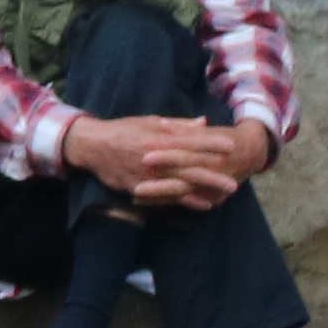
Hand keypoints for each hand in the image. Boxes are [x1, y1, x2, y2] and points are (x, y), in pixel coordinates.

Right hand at [70, 115, 256, 210]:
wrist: (91, 145)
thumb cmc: (124, 130)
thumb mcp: (150, 122)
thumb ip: (178, 125)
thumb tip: (204, 122)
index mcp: (157, 138)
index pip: (189, 140)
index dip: (211, 143)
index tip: (231, 145)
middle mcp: (155, 157)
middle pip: (188, 165)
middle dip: (213, 173)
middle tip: (236, 179)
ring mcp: (147, 174)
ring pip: (180, 183)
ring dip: (204, 189)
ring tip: (226, 193)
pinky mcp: (140, 187)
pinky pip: (167, 196)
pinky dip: (186, 200)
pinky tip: (204, 204)